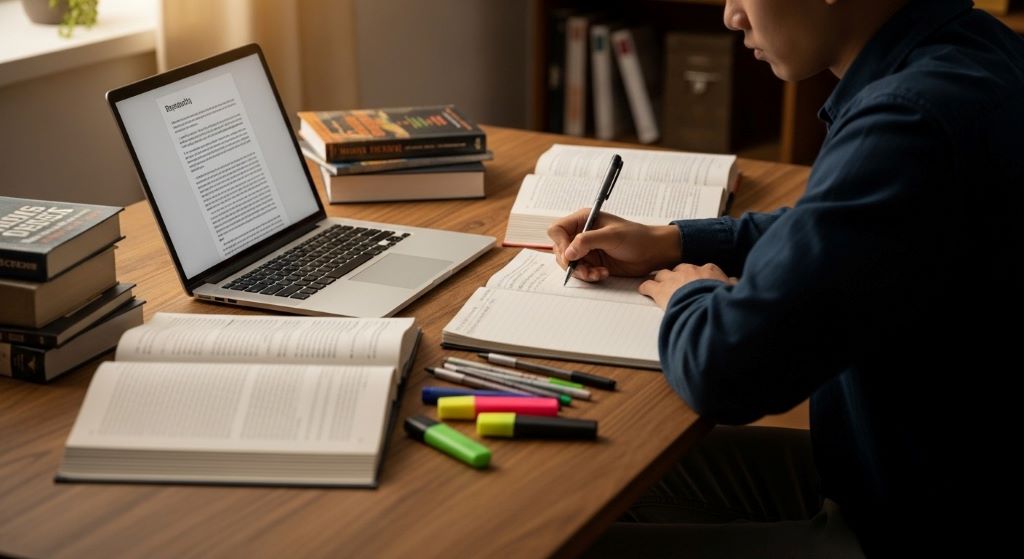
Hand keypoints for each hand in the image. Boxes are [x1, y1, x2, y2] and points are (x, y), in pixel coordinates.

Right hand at [548, 209, 681, 280]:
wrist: (653, 252)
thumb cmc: (637, 237)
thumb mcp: (612, 236)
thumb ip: (587, 241)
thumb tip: (568, 252)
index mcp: (583, 220)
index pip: (557, 230)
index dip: (560, 243)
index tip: (570, 255)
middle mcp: (581, 234)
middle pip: (560, 249)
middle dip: (570, 262)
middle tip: (584, 269)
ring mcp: (586, 250)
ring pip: (569, 264)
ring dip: (581, 272)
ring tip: (596, 273)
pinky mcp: (593, 263)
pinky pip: (581, 272)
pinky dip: (589, 276)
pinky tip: (603, 274)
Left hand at [639, 263, 736, 308]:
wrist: (704, 307)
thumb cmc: (720, 301)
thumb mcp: (733, 292)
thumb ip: (733, 286)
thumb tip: (736, 282)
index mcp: (709, 270)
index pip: (704, 269)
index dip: (700, 276)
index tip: (699, 281)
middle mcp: (690, 271)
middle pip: (681, 269)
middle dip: (679, 275)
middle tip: (678, 283)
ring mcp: (673, 279)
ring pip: (663, 274)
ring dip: (662, 280)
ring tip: (659, 285)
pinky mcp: (660, 290)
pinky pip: (648, 285)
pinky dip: (645, 288)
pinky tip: (644, 290)